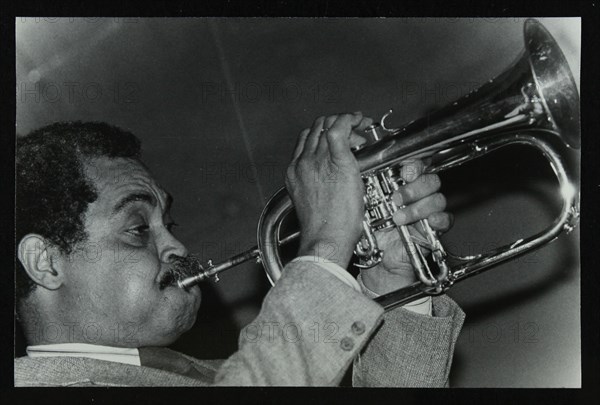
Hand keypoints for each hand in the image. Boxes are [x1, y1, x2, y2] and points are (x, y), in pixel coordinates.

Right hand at [285, 112, 370, 268]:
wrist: (324, 239)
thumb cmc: (323, 229)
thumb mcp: (313, 202)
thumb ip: (318, 184)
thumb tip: (333, 179)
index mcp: (295, 172)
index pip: (306, 139)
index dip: (323, 132)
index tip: (338, 136)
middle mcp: (303, 162)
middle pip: (316, 128)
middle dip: (336, 123)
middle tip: (354, 131)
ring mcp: (318, 160)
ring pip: (328, 124)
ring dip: (346, 120)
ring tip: (360, 127)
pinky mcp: (337, 161)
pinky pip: (340, 128)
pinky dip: (351, 119)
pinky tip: (361, 121)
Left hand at [360, 159, 452, 294]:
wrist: (378, 258)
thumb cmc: (372, 230)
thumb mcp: (366, 204)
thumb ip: (368, 185)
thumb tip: (360, 166)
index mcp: (404, 185)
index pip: (418, 166)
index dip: (415, 166)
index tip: (404, 172)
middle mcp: (419, 196)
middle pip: (431, 181)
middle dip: (413, 189)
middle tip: (396, 199)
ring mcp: (428, 212)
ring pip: (437, 199)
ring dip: (417, 208)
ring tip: (398, 219)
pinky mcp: (435, 230)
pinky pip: (446, 219)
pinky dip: (439, 219)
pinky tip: (427, 222)